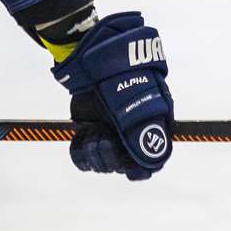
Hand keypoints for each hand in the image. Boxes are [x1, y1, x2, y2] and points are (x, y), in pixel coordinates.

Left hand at [54, 12, 172, 179]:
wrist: (95, 61)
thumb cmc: (124, 76)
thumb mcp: (140, 102)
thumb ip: (146, 133)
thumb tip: (151, 164)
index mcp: (149, 130)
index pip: (148, 166)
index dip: (138, 170)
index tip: (127, 166)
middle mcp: (128, 137)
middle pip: (121, 168)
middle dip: (110, 157)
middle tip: (103, 137)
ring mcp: (108, 135)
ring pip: (100, 164)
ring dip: (94, 152)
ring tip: (93, 131)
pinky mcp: (88, 132)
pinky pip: (81, 157)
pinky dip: (79, 151)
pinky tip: (83, 135)